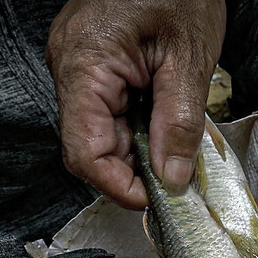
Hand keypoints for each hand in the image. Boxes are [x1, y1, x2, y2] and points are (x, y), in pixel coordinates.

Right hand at [46, 0, 223, 206]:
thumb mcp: (188, 57)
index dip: (118, 186)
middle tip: (176, 179)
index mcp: (84, 63)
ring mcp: (76, 64)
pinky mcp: (91, 62)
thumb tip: (171, 178)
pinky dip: (135, 125)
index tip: (156, 200)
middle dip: (132, 170)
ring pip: (99, 131)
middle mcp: (69, 66)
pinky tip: (163, 124)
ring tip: (176, 147)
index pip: (85, 151)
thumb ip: (178, 123)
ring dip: (136, 148)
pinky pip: (106, 109)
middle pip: (89, 146)